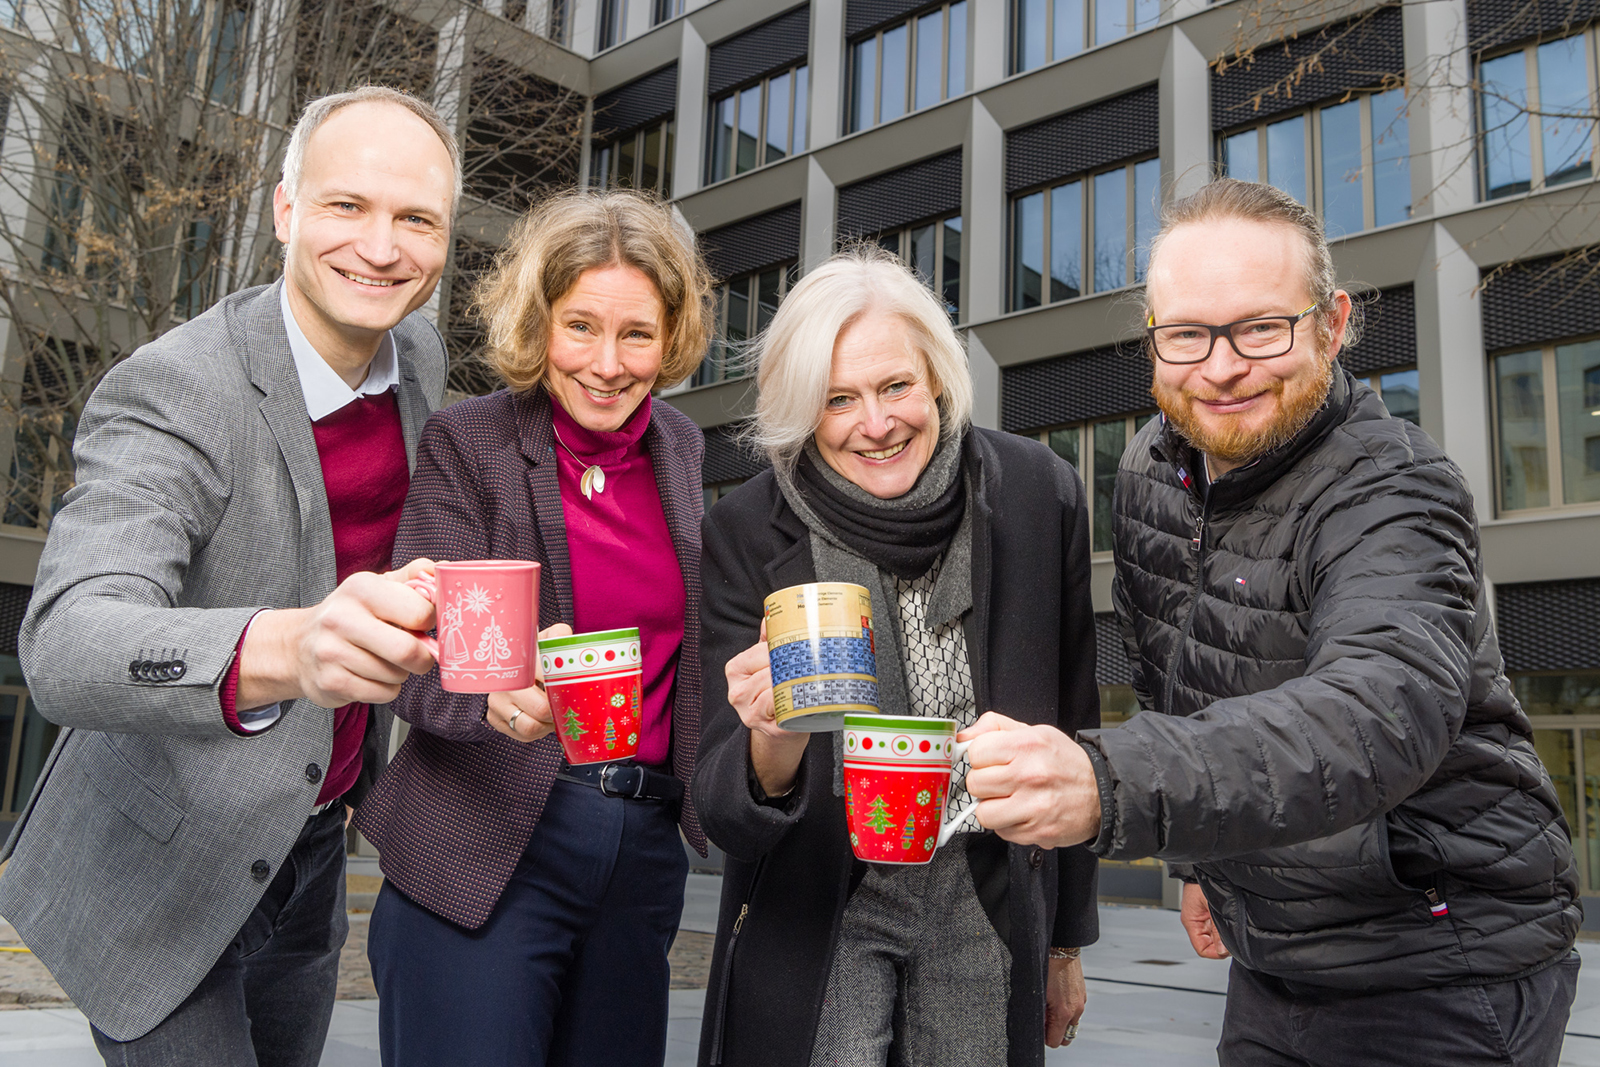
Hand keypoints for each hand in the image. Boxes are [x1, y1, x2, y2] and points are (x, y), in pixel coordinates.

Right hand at [238, 559, 439, 708]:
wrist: (299, 645)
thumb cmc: (352, 614)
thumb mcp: (379, 586)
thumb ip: (414, 576)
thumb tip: (446, 567)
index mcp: (361, 588)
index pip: (420, 611)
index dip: (430, 622)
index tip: (424, 625)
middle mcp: (341, 618)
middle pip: (407, 650)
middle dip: (423, 658)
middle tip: (420, 655)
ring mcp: (332, 652)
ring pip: (396, 675)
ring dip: (401, 673)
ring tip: (385, 660)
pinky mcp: (330, 682)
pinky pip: (382, 694)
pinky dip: (387, 689)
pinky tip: (372, 676)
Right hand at [485, 624, 571, 741]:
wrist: (510, 667)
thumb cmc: (536, 655)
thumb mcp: (546, 641)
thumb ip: (559, 636)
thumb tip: (565, 638)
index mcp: (520, 659)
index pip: (547, 677)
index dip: (565, 686)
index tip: (575, 688)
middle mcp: (505, 681)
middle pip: (541, 708)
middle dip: (558, 710)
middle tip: (567, 706)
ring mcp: (496, 701)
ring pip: (530, 727)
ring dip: (548, 724)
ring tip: (554, 714)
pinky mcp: (494, 718)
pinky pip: (522, 735)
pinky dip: (537, 731)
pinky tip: (541, 719)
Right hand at [727, 618, 807, 795]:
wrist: (781, 727)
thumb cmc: (776, 691)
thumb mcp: (768, 664)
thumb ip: (768, 640)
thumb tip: (772, 614)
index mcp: (736, 669)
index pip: (760, 651)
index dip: (783, 648)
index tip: (802, 645)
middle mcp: (736, 692)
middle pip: (769, 670)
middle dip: (791, 665)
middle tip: (812, 660)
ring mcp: (748, 712)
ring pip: (775, 688)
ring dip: (794, 682)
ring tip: (807, 679)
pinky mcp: (765, 727)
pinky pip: (781, 707)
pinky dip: (792, 700)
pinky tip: (800, 696)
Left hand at [960, 711, 1100, 848]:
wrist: (1102, 792)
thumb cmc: (1065, 762)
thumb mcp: (1034, 732)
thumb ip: (995, 727)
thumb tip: (964, 736)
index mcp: (1027, 745)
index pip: (976, 752)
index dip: (980, 757)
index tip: (990, 760)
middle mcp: (1030, 775)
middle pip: (975, 783)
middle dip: (984, 783)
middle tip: (1001, 781)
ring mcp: (1034, 806)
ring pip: (983, 812)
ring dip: (992, 808)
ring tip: (1008, 800)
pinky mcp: (1038, 831)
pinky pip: (1001, 832)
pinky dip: (1008, 825)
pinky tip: (1022, 813)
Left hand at [1044, 954, 1086, 1047]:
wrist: (1060, 949)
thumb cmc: (1046, 967)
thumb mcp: (1038, 994)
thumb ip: (1040, 1014)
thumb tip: (1040, 1026)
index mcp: (1064, 1012)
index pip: (1055, 1041)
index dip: (1044, 1038)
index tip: (1038, 1027)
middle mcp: (1076, 1009)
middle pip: (1066, 1038)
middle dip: (1054, 1033)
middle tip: (1043, 1019)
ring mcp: (1081, 1001)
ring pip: (1071, 1024)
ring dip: (1060, 1021)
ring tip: (1049, 1006)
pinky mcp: (1082, 994)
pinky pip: (1075, 1011)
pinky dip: (1066, 1010)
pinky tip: (1057, 998)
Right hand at [1180, 882, 1229, 958]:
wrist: (1207, 865)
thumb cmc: (1203, 880)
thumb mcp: (1212, 907)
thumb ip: (1217, 930)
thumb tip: (1223, 951)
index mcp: (1191, 921)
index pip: (1201, 948)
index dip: (1215, 953)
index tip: (1228, 950)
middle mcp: (1197, 921)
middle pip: (1210, 944)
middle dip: (1222, 943)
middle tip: (1234, 936)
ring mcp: (1204, 917)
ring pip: (1216, 936)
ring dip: (1225, 934)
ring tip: (1233, 925)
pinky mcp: (1211, 912)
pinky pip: (1219, 926)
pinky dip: (1226, 927)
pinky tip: (1232, 920)